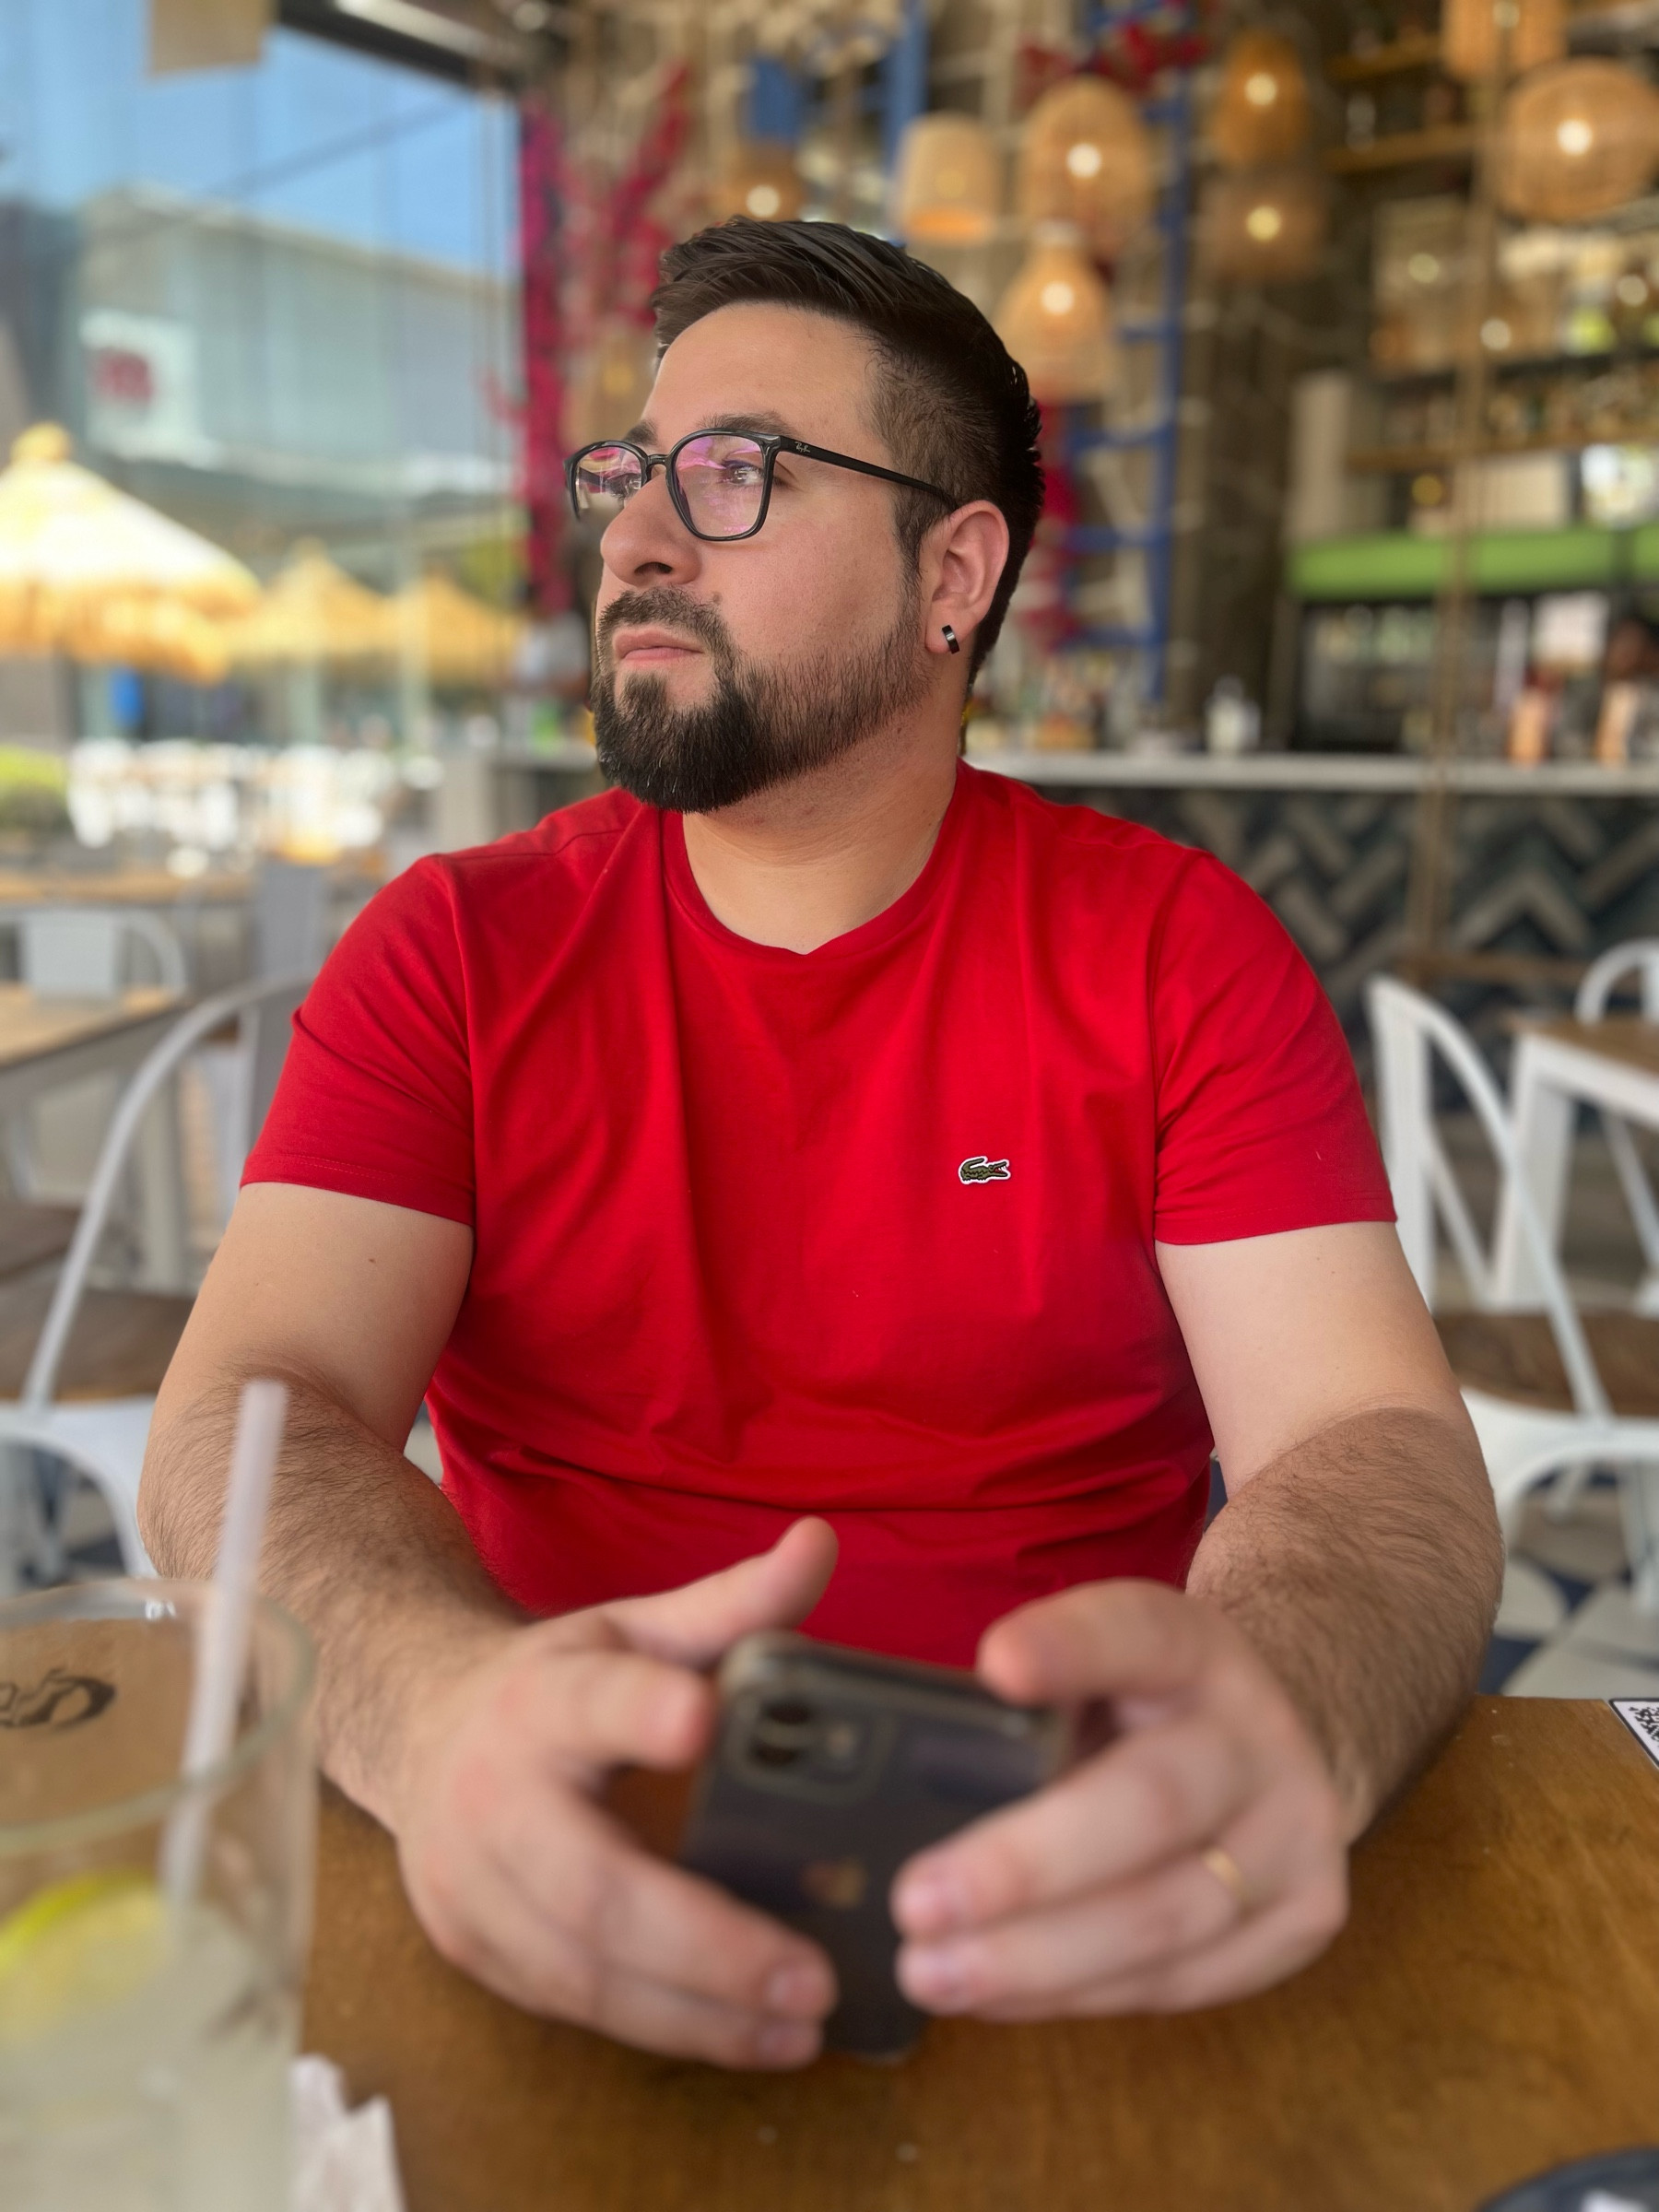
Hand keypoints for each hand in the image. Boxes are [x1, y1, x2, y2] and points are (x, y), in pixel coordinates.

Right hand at [390, 1519, 840, 2067]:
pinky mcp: (476, 1952)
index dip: (641, 1710)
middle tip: (811, 1975)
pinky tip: (746, 2035)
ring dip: (699, 2014)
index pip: (592, 1701)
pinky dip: (666, 2029)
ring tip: (803, 2026)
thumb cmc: (557, 1682)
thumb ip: (734, 1602)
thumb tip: (820, 1542)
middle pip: (593, 1886)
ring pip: (584, 1971)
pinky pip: (575, 2007)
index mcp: (543, 1698)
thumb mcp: (636, 1628)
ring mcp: (473, 1887)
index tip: (700, 1719)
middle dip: (706, 1943)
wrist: (419, 1729)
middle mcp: (495, 1797)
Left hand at [890, 1581, 1349, 2018]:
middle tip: (915, 1903)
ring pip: (1167, 1914)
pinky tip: (1000, 1998)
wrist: (1279, 1745)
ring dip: (1038, 1959)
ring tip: (933, 1973)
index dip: (1069, 1646)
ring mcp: (1297, 1828)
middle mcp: (1255, 1731)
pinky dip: (1079, 1995)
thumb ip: (1022, 1695)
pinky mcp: (1308, 1915)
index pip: (1134, 1632)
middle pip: (1151, 1802)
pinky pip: (1184, 1978)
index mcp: (1190, 1645)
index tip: (994, 1665)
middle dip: (1027, 1865)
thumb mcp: (1094, 1666)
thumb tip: (879, 1759)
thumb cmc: (1138, 1710)